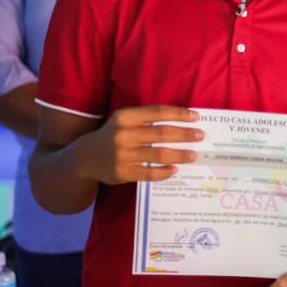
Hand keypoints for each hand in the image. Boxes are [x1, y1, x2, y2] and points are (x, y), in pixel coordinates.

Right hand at [80, 105, 200, 184]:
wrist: (85, 158)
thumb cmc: (113, 136)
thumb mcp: (124, 121)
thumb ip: (147, 119)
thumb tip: (182, 122)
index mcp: (124, 117)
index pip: (157, 112)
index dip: (178, 114)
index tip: (196, 117)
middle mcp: (123, 134)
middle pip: (161, 133)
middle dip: (184, 134)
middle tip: (200, 136)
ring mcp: (122, 155)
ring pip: (158, 155)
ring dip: (179, 155)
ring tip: (193, 155)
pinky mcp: (122, 172)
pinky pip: (148, 173)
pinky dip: (163, 172)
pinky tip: (174, 170)